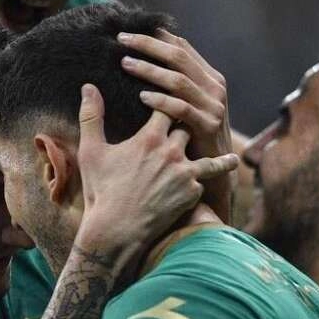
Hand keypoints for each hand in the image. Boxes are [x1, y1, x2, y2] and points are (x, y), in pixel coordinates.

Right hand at [73, 83, 238, 260]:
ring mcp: (185, 175)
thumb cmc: (101, 190)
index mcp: (150, 138)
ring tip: (230, 156)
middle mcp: (172, 153)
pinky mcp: (192, 195)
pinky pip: (201, 182)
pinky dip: (199, 183)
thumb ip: (92, 116)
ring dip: (215, 156)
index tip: (171, 94)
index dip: (169, 100)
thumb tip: (88, 86)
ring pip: (207, 157)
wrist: (116, 232)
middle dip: (188, 125)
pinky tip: (205, 186)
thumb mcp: (91, 151)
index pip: (168, 107)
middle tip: (191, 123)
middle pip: (189, 128)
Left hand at [117, 29, 231, 159]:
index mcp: (210, 77)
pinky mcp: (208, 125)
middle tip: (122, 40)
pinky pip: (181, 108)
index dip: (156, 36)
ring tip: (126, 64)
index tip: (129, 31)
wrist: (214, 168)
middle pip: (178, 57)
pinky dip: (161, 100)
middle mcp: (215, 87)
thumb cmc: (191, 134)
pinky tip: (142, 96)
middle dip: (148, 45)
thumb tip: (141, 56)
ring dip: (150, 70)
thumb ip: (173, 81)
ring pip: (178, 80)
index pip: (182, 47)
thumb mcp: (187, 103)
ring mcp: (214, 106)